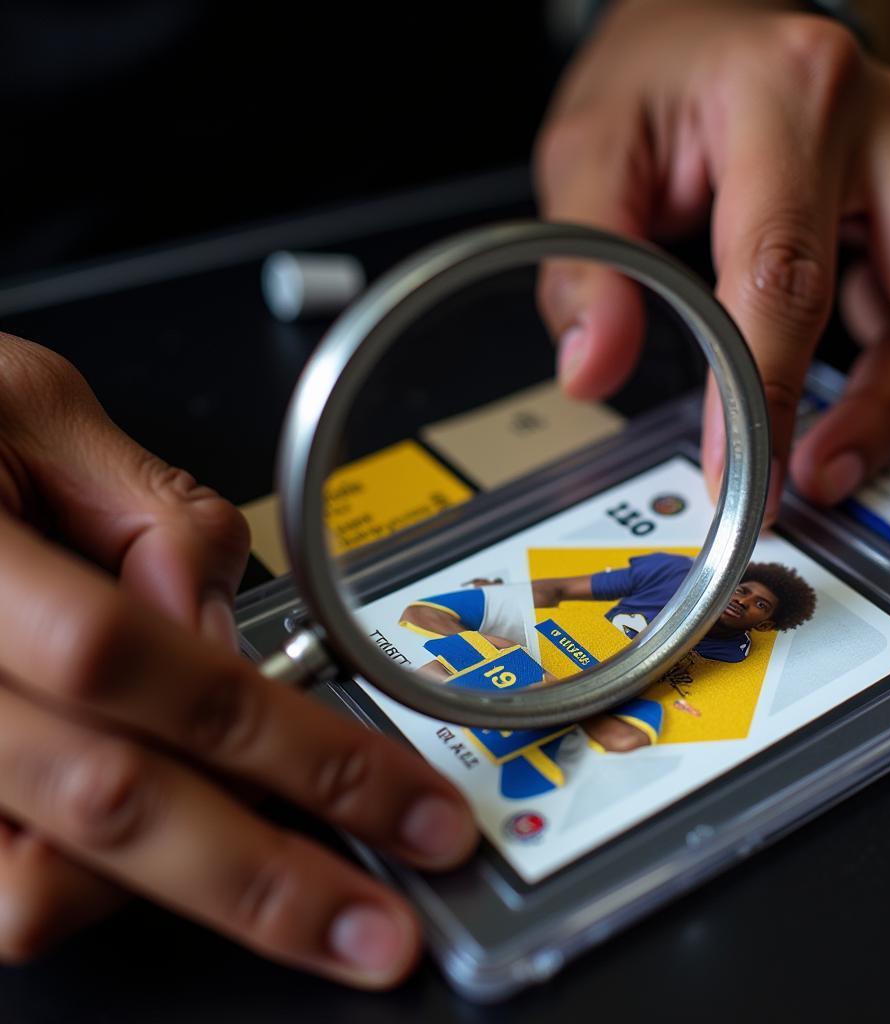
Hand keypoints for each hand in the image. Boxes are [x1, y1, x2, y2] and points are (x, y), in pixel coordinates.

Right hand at [0, 335, 477, 987]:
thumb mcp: (30, 410)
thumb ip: (146, 511)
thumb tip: (219, 618)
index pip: (159, 674)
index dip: (294, 748)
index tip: (401, 799)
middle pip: (114, 807)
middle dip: (271, 883)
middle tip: (378, 929)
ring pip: (34, 889)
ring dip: (168, 883)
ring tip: (260, 862)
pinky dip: (85, 881)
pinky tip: (147, 841)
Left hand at [535, 2, 889, 532]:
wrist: (697, 21)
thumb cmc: (653, 74)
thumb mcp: (590, 148)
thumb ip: (585, 258)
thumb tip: (592, 365)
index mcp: (788, 99)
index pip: (784, 271)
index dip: (769, 390)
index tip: (745, 472)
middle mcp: (876, 125)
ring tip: (837, 475)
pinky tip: (857, 431)